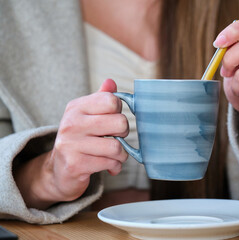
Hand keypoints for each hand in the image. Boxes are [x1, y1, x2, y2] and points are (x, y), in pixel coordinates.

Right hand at [15, 79, 128, 208]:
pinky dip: (115, 166)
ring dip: (121, 155)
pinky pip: (110, 163)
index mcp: (76, 107)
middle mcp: (71, 123)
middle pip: (120, 122)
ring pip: (117, 147)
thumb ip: (100, 99)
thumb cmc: (79, 140)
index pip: (112, 100)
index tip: (113, 120)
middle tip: (116, 138)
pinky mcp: (75, 164)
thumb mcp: (87, 116)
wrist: (59, 170)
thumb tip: (111, 82)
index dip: (119, 111)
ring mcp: (71, 144)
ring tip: (114, 155)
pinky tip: (109, 166)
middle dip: (124, 134)